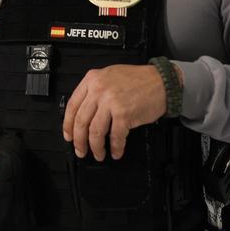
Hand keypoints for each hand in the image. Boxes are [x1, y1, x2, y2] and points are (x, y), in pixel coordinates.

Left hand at [62, 63, 181, 161]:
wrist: (162, 81)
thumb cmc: (138, 80)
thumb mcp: (109, 76)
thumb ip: (94, 90)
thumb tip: (83, 114)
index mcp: (92, 80)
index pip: (72, 105)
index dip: (68, 124)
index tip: (68, 135)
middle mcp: (99, 90)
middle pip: (81, 121)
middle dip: (79, 140)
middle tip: (80, 150)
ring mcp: (111, 102)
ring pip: (95, 131)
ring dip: (95, 147)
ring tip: (98, 154)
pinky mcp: (124, 114)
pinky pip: (115, 136)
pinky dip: (115, 147)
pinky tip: (116, 152)